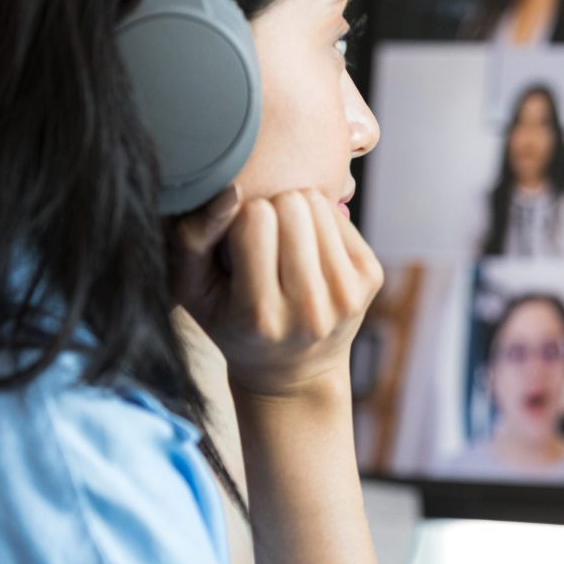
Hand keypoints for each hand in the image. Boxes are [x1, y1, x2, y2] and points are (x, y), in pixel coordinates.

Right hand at [170, 185, 383, 398]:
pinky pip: (340, 215)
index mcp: (260, 316)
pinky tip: (309, 250)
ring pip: (318, 203)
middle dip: (272, 208)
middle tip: (264, 238)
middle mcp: (310, 310)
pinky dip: (320, 222)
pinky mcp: (371, 277)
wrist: (293, 372)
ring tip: (286, 243)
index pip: (254, 219)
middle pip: (292, 204)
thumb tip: (231, 191)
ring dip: (298, 212)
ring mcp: (347, 295)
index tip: (236, 241)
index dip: (240, 218)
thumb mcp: (193, 293)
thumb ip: (192, 241)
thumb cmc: (232, 325)